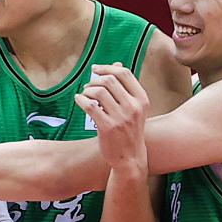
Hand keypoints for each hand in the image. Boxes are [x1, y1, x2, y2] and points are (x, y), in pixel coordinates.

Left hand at [74, 63, 149, 177]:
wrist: (130, 157)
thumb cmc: (130, 131)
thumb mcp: (134, 109)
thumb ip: (126, 87)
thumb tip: (117, 64)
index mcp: (142, 100)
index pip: (124, 74)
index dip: (107, 68)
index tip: (95, 68)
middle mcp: (133, 107)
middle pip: (109, 81)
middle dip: (94, 80)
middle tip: (88, 85)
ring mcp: (121, 118)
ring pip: (98, 92)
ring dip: (87, 90)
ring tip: (84, 95)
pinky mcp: (107, 127)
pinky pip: (90, 106)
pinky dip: (81, 100)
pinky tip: (79, 100)